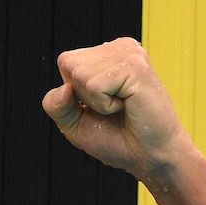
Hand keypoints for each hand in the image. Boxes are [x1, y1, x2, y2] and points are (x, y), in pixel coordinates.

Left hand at [42, 37, 189, 179]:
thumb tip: (63, 88)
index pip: (66, 62)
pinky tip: (128, 105)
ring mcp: (129, 53)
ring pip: (80, 75)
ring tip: (123, 106)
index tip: (102, 104)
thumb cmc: (117, 140)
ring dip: (96, 102)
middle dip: (83, 96)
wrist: (149, 157)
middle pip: (69, 65)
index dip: (74, 93)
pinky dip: (105, 105)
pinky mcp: (135, 66)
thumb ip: (56, 106)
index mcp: (107, 54)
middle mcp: (119, 47)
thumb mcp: (74, 124)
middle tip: (114, 107)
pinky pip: (95, 86)